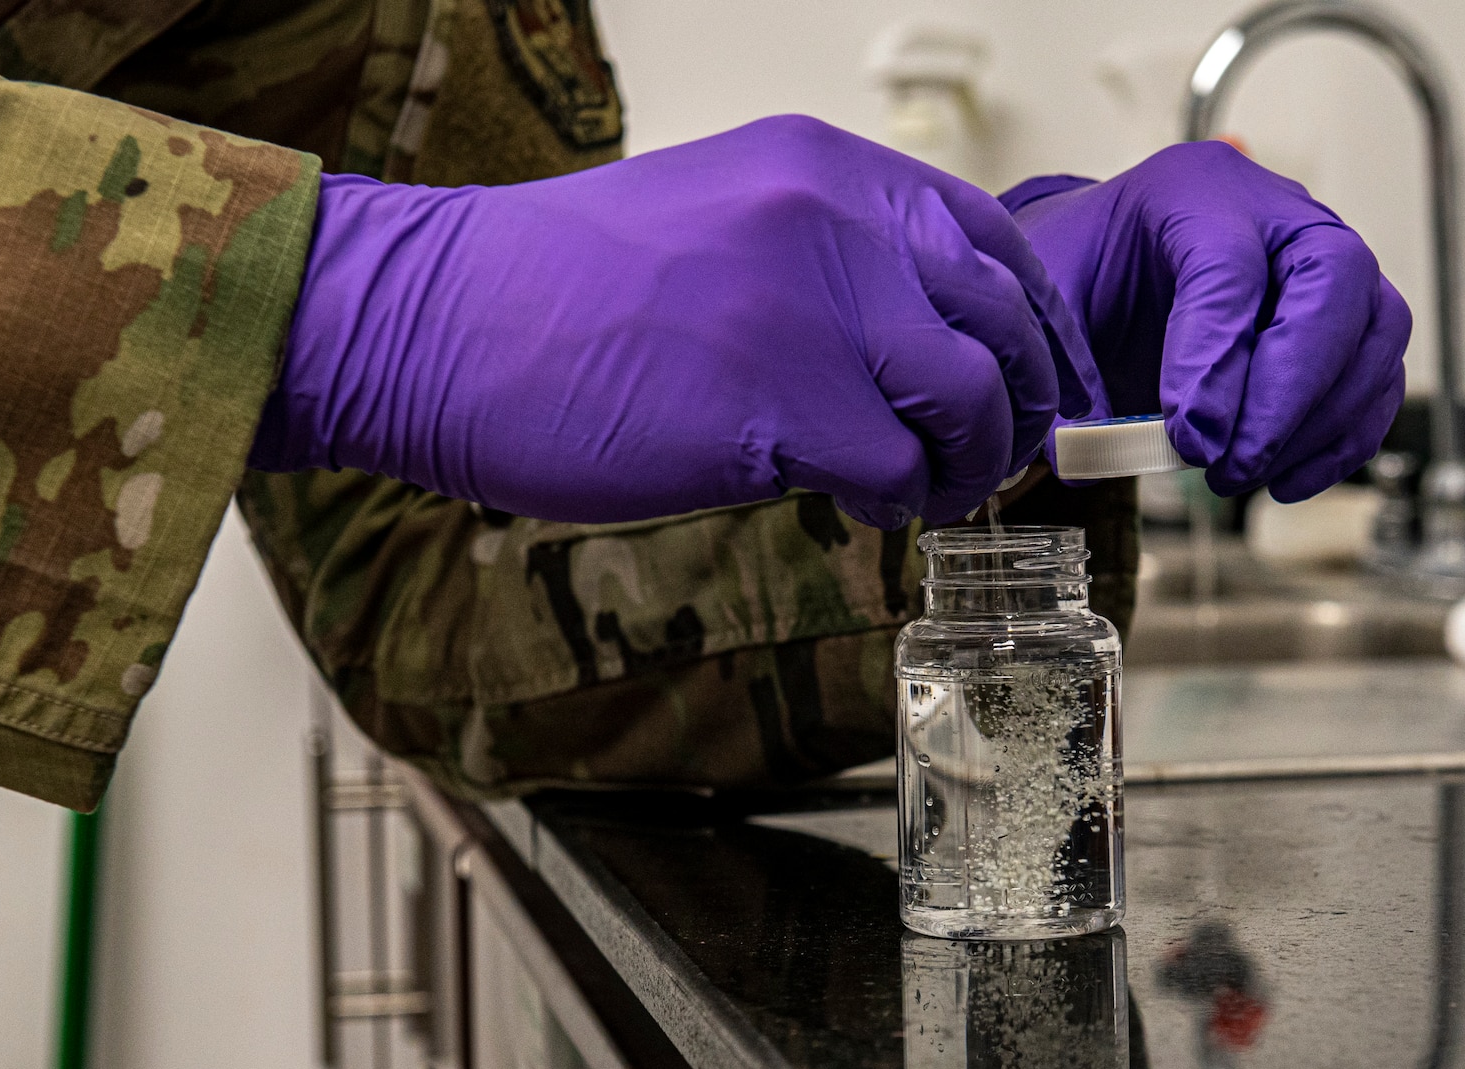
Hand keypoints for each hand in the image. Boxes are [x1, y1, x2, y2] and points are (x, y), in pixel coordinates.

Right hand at [251, 116, 1097, 527]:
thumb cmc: (554, 291)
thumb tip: (906, 338)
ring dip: (966, 464)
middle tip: (988, 457)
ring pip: (972, 399)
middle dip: (1017, 407)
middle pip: (1004, 321)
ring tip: (920, 491)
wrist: (436, 324)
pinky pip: (897, 469)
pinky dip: (895, 502)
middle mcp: (833, 222)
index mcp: (821, 168)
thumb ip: (822, 257)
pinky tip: (855, 505)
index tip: (1023, 383)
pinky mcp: (774, 406)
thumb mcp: (716, 219)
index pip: (992, 237)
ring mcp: (808, 310)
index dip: (1029, 326)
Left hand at [1002, 142, 1410, 501]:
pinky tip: (1285, 479)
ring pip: (1374, 326)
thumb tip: (1081, 457)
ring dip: (1321, 420)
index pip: (1229, 265)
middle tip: (1233, 463)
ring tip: (1246, 474)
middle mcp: (1275, 211)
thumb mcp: (1047, 313)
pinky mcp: (1347, 314)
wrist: (1106, 266)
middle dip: (1290, 388)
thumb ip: (1057, 380)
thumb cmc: (1084, 276)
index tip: (1189, 436)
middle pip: (1334, 277)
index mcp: (1192, 191)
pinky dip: (1344, 436)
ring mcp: (1322, 259)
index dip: (1215, 358)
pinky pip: (1378, 372)